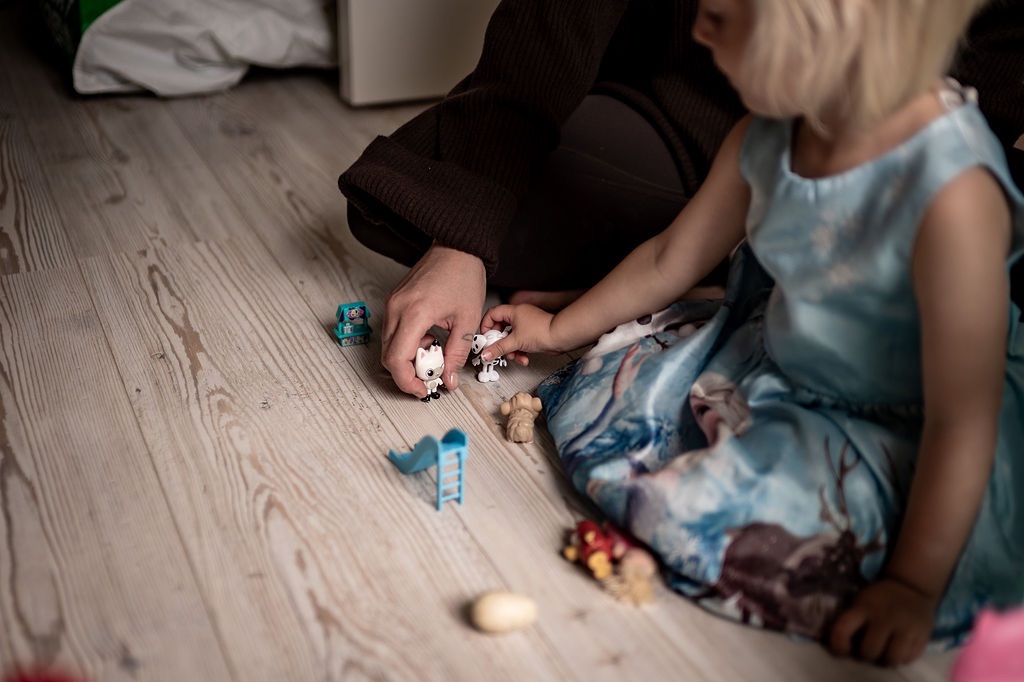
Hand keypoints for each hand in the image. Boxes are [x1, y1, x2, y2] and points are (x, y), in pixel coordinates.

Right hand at [381, 244, 485, 396]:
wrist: (457, 247)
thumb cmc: (463, 276)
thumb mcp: (467, 320)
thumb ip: (456, 354)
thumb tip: (448, 380)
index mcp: (414, 314)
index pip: (397, 360)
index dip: (407, 382)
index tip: (423, 389)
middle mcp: (396, 309)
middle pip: (388, 357)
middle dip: (407, 374)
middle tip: (429, 378)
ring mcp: (392, 303)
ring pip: (389, 345)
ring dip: (407, 358)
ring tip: (433, 353)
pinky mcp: (394, 301)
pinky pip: (392, 331)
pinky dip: (407, 343)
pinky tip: (428, 338)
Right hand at [478, 303, 559, 365]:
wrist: (560, 337)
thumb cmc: (542, 331)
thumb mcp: (515, 341)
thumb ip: (498, 348)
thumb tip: (486, 353)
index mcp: (513, 311)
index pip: (492, 314)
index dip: (486, 325)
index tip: (486, 337)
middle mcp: (519, 316)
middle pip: (501, 329)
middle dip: (500, 342)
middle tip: (497, 349)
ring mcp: (526, 325)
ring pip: (511, 338)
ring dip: (511, 350)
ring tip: (514, 356)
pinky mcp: (531, 335)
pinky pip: (520, 343)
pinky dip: (520, 351)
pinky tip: (524, 358)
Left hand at [829, 576, 937, 666]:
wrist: (912, 587)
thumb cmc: (880, 598)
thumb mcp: (861, 601)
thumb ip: (851, 620)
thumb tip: (840, 646)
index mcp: (865, 608)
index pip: (843, 630)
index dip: (838, 645)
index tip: (841, 650)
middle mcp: (885, 618)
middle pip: (869, 651)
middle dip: (865, 655)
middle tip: (867, 650)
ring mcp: (906, 628)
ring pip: (891, 659)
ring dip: (884, 660)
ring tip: (883, 653)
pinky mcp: (922, 636)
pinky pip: (909, 659)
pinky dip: (901, 659)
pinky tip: (898, 650)